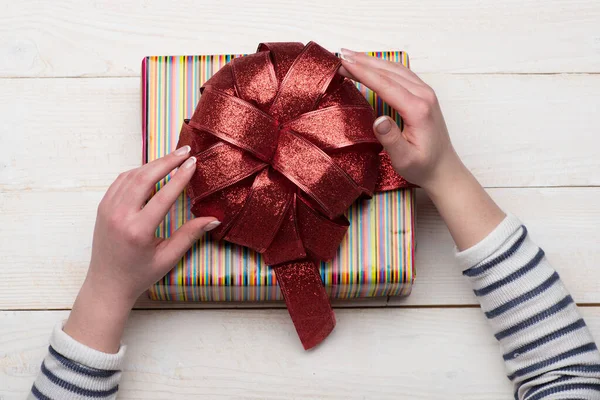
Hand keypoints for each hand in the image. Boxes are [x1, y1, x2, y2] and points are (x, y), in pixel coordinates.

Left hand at [64, 146, 218, 351]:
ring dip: (153, 164)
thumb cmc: (140, 274)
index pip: (163, 195)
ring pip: (131, 176)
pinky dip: (137, 171)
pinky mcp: (103, 207)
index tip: (193, 162)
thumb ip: (190, 235)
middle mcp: (120, 216)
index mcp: (137, 230)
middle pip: (145, 178)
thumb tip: (214, 219)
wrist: (107, 284)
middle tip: (186, 151)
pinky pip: (121, 181)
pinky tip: (152, 169)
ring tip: (173, 157)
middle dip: (167, 161)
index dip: (180, 176)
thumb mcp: (168, 257)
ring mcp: (107, 209)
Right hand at [339, 49, 504, 250]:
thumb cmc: (423, 166)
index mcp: (418, 109)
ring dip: (373, 61)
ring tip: (351, 56)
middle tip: (341, 55)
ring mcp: (426, 93)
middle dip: (363, 62)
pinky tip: (372, 65)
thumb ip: (391, 139)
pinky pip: (402, 74)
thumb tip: (378, 120)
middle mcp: (424, 95)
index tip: (344, 63)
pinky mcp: (424, 95)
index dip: (363, 72)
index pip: (385, 84)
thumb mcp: (405, 159)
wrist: (444, 170)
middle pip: (389, 72)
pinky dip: (384, 67)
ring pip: (396, 69)